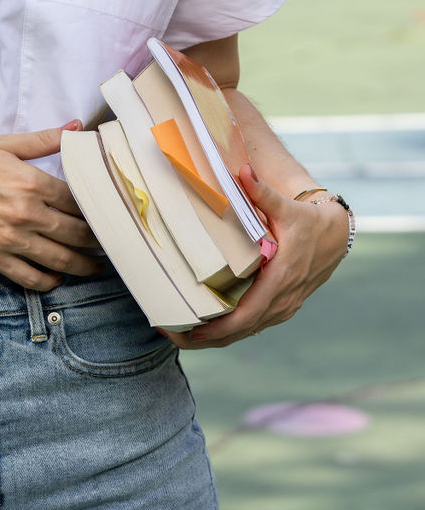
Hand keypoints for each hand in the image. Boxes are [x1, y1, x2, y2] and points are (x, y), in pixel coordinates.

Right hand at [0, 123, 102, 290]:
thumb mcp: (4, 145)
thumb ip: (43, 139)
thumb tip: (77, 126)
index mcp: (30, 183)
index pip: (77, 201)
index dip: (96, 208)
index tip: (108, 213)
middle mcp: (25, 214)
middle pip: (76, 233)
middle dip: (98, 240)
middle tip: (111, 242)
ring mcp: (11, 240)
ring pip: (60, 260)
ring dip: (84, 266)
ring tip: (97, 266)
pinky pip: (31, 278)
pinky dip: (50, 281)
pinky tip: (59, 277)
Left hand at [162, 164, 348, 350]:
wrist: (334, 237)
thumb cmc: (307, 222)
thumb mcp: (286, 207)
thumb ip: (263, 192)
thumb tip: (244, 170)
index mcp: (281, 278)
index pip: (248, 313)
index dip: (221, 327)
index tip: (194, 332)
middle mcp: (283, 299)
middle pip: (243, 329)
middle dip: (209, 338)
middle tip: (174, 336)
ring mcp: (284, 307)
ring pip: (248, 331)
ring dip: (218, 338)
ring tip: (182, 336)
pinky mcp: (282, 307)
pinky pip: (254, 325)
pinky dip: (232, 331)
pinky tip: (208, 330)